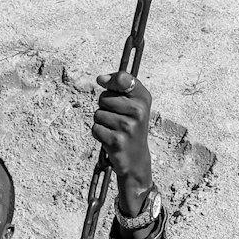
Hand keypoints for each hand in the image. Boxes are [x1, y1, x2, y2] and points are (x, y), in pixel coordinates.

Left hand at [92, 71, 152, 215]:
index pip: (122, 78)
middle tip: (116, 119)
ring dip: (101, 122)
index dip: (111, 81)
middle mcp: (138, 111)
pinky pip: (95, 129)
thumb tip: (100, 78)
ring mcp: (128, 127)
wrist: (136, 159)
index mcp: (143, 98)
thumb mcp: (133, 103)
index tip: (104, 83)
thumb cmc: (131, 126)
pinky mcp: (117, 141)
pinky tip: (110, 139)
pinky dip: (99, 134)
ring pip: (98, 114)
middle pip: (103, 97)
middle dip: (104, 107)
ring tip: (114, 130)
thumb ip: (120, 86)